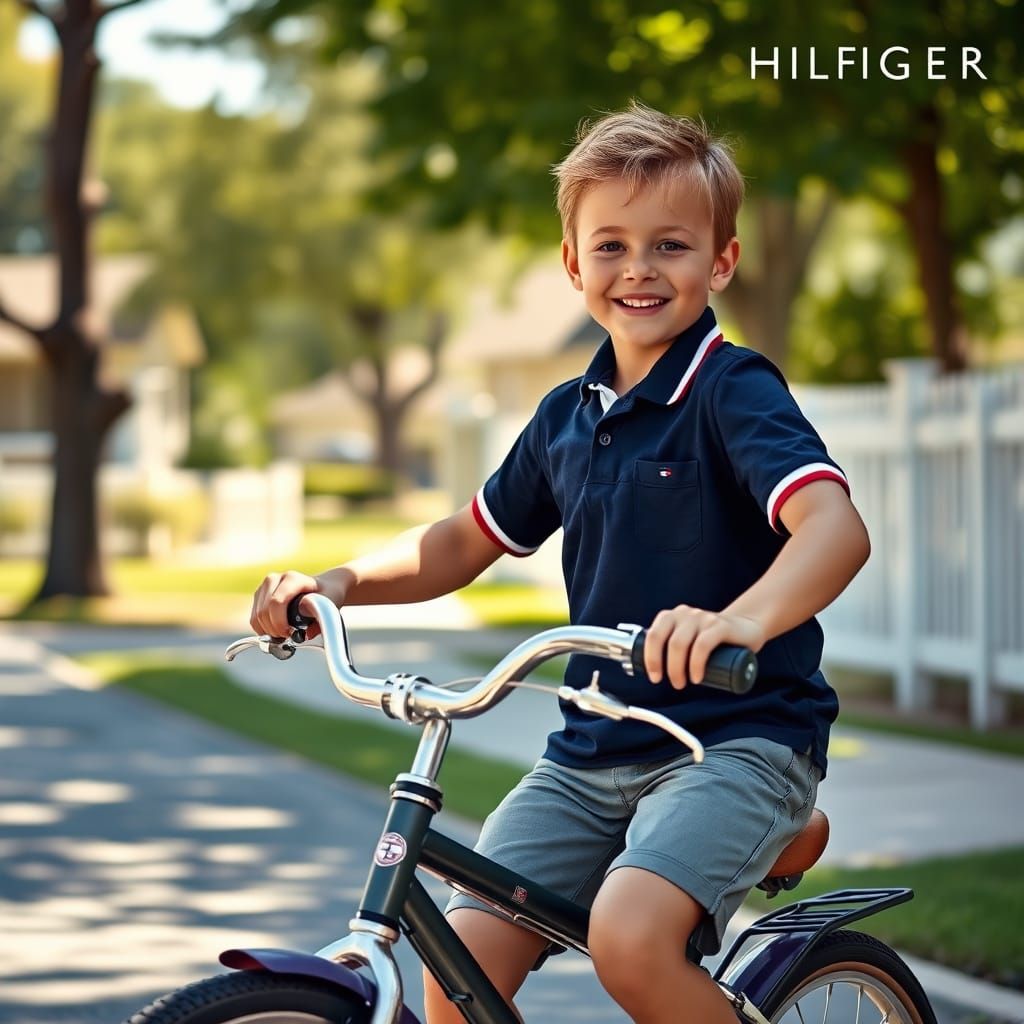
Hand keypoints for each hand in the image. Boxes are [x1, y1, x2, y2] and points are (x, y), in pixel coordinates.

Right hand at [250, 570, 345, 640]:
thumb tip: (305, 632)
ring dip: (267, 631)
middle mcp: (276, 578)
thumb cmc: (327, 596)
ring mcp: (266, 586)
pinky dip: (262, 629)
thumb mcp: (329, 605)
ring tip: (283, 635)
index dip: (280, 622)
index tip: (290, 634)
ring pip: (256, 615)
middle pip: (264, 611)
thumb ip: (319, 616)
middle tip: (287, 638)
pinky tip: (275, 631)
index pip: (276, 602)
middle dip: (274, 629)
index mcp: (293, 579)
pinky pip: (254, 617)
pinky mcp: (260, 594)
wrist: (325, 587)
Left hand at [643, 605, 764, 688]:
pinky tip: (696, 677)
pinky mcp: (720, 626)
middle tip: (672, 683)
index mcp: (673, 617)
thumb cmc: (713, 639)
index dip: (649, 657)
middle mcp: (685, 614)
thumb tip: (653, 672)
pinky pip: (702, 645)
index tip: (655, 677)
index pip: (653, 635)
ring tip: (683, 683)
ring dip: (676, 668)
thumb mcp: (689, 639)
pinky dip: (695, 664)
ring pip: (679, 643)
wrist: (747, 627)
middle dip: (661, 665)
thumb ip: (671, 648)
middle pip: (663, 639)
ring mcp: (702, 618)